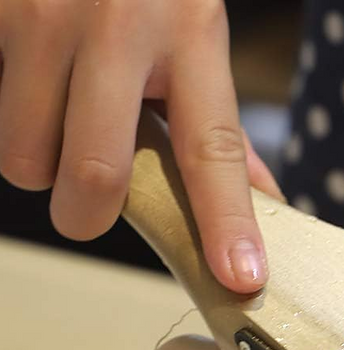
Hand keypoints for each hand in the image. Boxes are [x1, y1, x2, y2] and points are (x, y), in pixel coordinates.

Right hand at [0, 0, 283, 292]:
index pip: (212, 150)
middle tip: (87, 203)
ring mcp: (42, 14)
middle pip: (96, 174)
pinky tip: (33, 84)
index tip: (241, 278)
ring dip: (41, 164)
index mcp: (190, 34)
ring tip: (58, 121)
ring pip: (25, 155)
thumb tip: (266, 199)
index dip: (226, 222)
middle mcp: (118, 24)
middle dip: (87, 214)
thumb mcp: (195, 32)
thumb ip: (219, 122)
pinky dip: (13, 122)